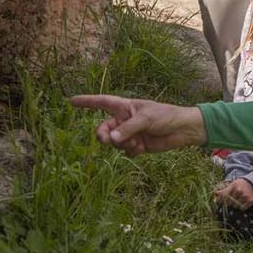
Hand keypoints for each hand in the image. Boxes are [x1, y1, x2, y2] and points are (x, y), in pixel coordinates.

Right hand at [70, 94, 206, 156]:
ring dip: (122, 144)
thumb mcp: (146, 119)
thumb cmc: (165, 116)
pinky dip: (132, 151)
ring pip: (114, 143)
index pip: (101, 103)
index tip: (71, 101)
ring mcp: (130, 133)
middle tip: (106, 140)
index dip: (86, 102)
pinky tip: (142, 147)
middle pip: (103, 129)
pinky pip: (125, 151)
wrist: (182, 130)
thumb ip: (127, 129)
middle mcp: (124, 120)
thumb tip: (110, 139)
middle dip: (103, 136)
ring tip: (136, 141)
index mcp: (125, 107)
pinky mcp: (137, 145)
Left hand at [213, 179, 252, 209]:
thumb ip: (223, 189)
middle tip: (228, 201)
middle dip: (227, 203)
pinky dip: (241, 207)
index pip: (223, 195)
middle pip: (228, 202)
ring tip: (237, 200)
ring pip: (235, 206)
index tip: (218, 202)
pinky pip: (242, 208)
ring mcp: (245, 196)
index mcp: (234, 185)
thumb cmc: (240, 184)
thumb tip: (214, 193)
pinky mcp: (251, 201)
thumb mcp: (232, 184)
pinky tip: (242, 202)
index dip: (219, 200)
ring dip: (234, 205)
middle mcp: (239, 191)